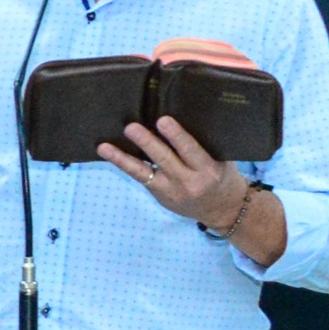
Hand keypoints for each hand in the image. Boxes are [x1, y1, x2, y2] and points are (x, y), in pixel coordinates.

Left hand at [97, 116, 252, 232]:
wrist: (223, 211)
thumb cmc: (223, 178)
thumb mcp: (221, 162)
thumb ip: (203, 146)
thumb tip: (180, 118)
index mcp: (208, 170)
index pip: (191, 150)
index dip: (176, 136)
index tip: (163, 121)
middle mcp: (187, 182)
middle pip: (164, 160)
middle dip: (146, 143)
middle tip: (131, 127)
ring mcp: (170, 191)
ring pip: (143, 173)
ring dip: (122, 158)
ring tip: (105, 147)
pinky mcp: (158, 195)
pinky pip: (140, 178)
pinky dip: (124, 165)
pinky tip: (108, 153)